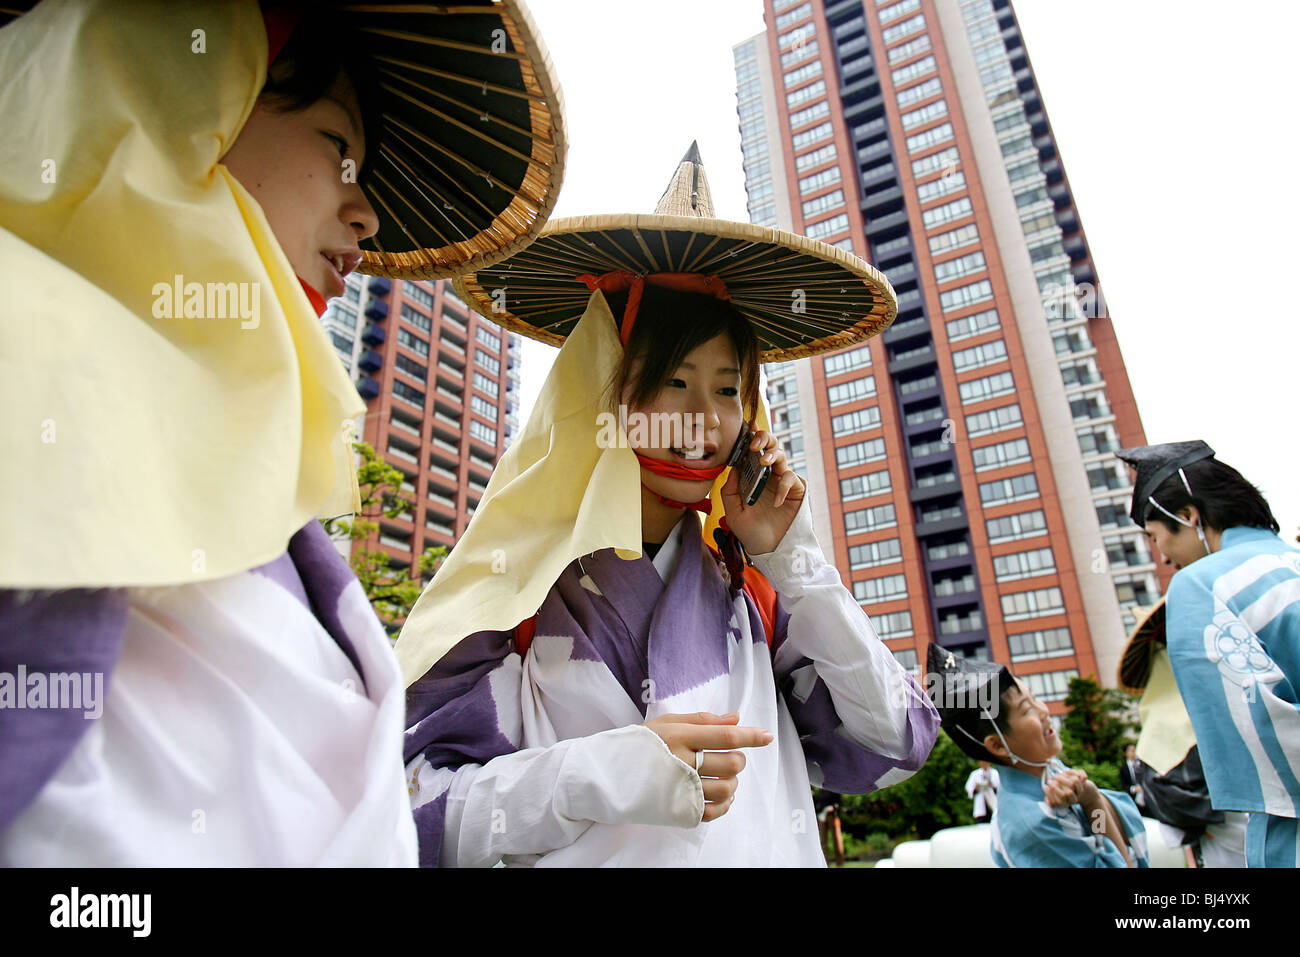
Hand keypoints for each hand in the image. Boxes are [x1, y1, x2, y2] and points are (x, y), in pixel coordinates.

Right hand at [644, 711, 773, 821]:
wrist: (608, 775)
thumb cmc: (641, 744)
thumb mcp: (668, 722)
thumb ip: (704, 720)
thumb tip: (737, 719)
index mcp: (680, 736)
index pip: (725, 737)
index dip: (751, 736)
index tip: (767, 736)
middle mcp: (682, 763)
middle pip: (731, 763)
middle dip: (739, 759)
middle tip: (730, 757)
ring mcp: (681, 789)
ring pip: (728, 787)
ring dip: (733, 781)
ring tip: (722, 775)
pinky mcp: (680, 810)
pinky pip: (715, 810)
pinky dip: (725, 802)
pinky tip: (720, 794)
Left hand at [720, 429, 805, 555]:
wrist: (771, 552)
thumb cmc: (752, 533)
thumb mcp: (733, 512)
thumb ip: (730, 491)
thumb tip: (733, 469)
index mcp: (751, 478)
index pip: (750, 453)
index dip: (749, 438)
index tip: (746, 426)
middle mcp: (767, 476)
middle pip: (768, 447)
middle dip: (763, 438)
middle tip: (755, 442)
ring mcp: (782, 482)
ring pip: (781, 456)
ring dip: (772, 454)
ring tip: (764, 461)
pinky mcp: (796, 491)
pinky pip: (791, 478)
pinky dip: (783, 486)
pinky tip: (775, 501)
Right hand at [1042, 768, 1088, 808]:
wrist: (1078, 791)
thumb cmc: (1061, 792)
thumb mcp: (1054, 797)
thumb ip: (1049, 799)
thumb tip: (1049, 803)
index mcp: (1067, 803)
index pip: (1060, 801)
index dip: (1051, 793)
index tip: (1045, 786)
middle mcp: (1075, 797)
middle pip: (1068, 792)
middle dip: (1057, 785)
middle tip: (1052, 778)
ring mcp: (1080, 789)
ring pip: (1075, 781)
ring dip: (1064, 776)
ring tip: (1058, 774)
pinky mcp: (1085, 782)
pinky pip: (1082, 776)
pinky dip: (1074, 772)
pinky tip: (1066, 771)